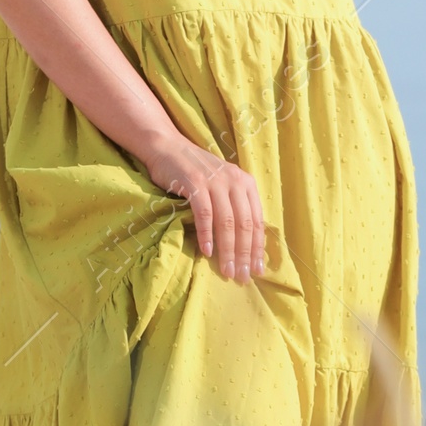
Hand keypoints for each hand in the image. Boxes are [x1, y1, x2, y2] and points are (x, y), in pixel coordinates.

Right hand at [142, 133, 264, 281]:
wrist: (168, 148)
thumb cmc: (195, 172)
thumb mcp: (222, 185)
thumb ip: (234, 206)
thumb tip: (244, 244)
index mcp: (245, 183)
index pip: (256, 221)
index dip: (257, 248)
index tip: (257, 270)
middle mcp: (234, 181)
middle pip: (244, 224)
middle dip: (245, 254)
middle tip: (242, 277)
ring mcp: (214, 181)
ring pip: (227, 222)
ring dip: (228, 250)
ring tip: (227, 271)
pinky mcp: (194, 183)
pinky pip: (204, 213)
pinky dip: (207, 234)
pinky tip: (207, 251)